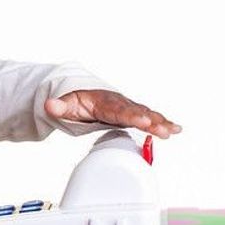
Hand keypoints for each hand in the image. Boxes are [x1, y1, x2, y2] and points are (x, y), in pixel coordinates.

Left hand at [45, 90, 181, 138]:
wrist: (81, 93)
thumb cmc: (76, 99)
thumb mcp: (64, 103)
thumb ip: (59, 106)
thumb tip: (49, 104)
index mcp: (103, 101)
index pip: (118, 110)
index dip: (130, 116)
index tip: (141, 121)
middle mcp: (118, 103)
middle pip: (136, 112)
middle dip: (151, 121)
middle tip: (163, 129)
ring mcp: (127, 108)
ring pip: (145, 114)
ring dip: (160, 122)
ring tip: (174, 130)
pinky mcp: (131, 114)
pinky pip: (148, 117)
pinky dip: (161, 122)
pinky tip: (175, 130)